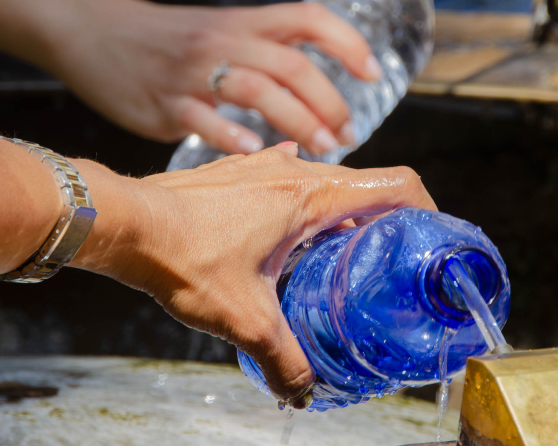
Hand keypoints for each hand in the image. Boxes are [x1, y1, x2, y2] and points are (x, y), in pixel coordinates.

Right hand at [51, 0, 382, 155]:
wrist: (92, 30)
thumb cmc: (165, 39)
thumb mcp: (218, 31)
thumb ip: (261, 52)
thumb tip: (311, 92)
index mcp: (242, 22)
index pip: (307, 19)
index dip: (347, 43)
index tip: (373, 74)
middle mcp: (223, 41)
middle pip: (291, 65)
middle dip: (328, 102)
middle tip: (347, 133)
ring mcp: (193, 72)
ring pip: (257, 91)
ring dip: (297, 122)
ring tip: (323, 149)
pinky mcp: (164, 102)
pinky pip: (206, 122)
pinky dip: (236, 139)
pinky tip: (258, 156)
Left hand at [72, 143, 435, 405]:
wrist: (127, 222)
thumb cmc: (184, 257)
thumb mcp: (245, 319)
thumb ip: (284, 360)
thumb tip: (303, 392)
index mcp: (313, 197)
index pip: (396, 183)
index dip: (427, 206)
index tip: (431, 237)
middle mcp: (296, 171)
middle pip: (366, 183)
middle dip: (386, 219)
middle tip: (387, 260)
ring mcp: (265, 165)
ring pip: (326, 180)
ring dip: (342, 211)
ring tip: (337, 253)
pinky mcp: (239, 171)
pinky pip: (289, 178)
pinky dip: (303, 202)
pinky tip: (288, 229)